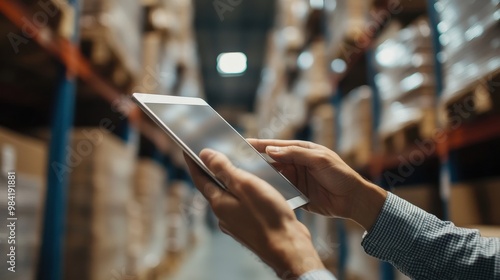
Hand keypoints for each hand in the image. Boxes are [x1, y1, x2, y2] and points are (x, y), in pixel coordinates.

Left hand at [184, 149, 323, 277]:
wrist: (287, 248)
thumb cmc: (268, 216)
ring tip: (240, 167)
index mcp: (218, 203)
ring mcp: (237, 223)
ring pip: (230, 197)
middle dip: (213, 170)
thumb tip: (205, 155)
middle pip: (214, 187)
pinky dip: (245, 194)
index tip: (186, 149)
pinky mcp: (251, 227)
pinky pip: (243, 205)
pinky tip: (257, 188)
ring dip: (232, 182)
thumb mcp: (245, 185)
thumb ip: (224, 169)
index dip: (193, 162)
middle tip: (215, 153)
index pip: (199, 178)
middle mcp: (224, 214)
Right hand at [248, 139, 386, 230]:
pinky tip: (260, 194)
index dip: (260, 145)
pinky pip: (280, 192)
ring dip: (262, 178)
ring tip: (245, 179)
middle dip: (256, 162)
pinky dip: (271, 192)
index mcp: (301, 151)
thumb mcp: (319, 159)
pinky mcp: (296, 195)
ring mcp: (295, 180)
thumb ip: (295, 154)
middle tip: (238, 163)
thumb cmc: (340, 174)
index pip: (276, 146)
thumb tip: (271, 150)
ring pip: (274, 177)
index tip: (243, 143)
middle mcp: (296, 164)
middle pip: (271, 162)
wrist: (353, 199)